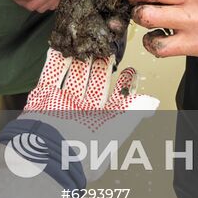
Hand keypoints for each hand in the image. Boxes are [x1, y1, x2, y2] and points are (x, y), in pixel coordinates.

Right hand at [10, 48, 159, 183]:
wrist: (48, 154)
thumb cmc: (85, 148)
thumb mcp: (116, 130)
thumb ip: (133, 112)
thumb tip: (153, 102)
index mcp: (101, 123)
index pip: (116, 100)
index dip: (124, 84)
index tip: (130, 69)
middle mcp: (82, 114)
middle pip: (94, 84)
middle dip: (101, 65)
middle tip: (106, 49)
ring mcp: (62, 105)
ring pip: (74, 76)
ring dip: (80, 60)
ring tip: (87, 44)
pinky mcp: (43, 98)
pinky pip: (50, 75)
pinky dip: (54, 60)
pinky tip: (60, 47)